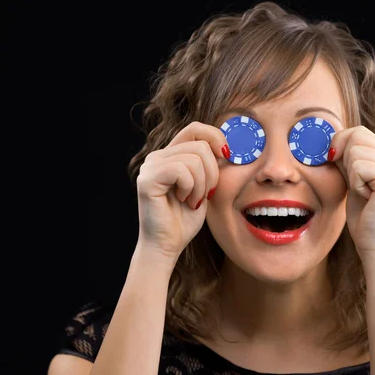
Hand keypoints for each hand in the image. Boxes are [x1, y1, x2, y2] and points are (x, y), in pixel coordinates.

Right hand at [135, 121, 227, 261]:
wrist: (168, 244)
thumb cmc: (185, 218)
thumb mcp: (206, 185)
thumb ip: (211, 164)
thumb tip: (227, 147)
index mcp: (171, 154)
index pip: (196, 129)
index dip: (216, 137)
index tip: (227, 156)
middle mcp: (158, 156)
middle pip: (200, 145)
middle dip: (212, 173)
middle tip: (205, 194)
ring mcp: (151, 166)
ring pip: (194, 159)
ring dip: (202, 185)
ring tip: (192, 200)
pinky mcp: (148, 179)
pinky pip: (182, 171)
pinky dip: (191, 188)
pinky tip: (184, 201)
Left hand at [329, 126, 374, 256]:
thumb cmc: (363, 216)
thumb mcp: (352, 179)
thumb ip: (346, 158)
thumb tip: (331, 138)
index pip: (359, 132)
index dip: (340, 143)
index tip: (333, 161)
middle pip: (356, 136)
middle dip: (344, 158)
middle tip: (355, 183)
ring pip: (355, 151)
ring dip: (351, 174)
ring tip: (363, 192)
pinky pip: (359, 167)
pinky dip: (355, 183)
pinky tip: (367, 197)